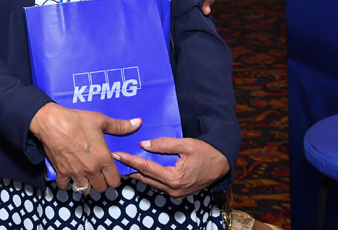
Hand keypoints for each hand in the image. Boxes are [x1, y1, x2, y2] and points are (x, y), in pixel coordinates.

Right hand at [28, 102, 140, 193]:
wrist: (51, 122)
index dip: (114, 177)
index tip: (110, 172)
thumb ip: (120, 125)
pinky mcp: (61, 172)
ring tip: (85, 176)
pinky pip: (66, 186)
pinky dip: (67, 184)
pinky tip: (69, 176)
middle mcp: (91, 169)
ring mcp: (76, 172)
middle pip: (101, 188)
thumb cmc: (76, 120)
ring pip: (85, 190)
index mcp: (103, 158)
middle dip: (101, 182)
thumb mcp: (100, 120)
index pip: (115, 181)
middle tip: (98, 173)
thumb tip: (138, 123)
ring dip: (86, 184)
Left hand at [112, 137, 228, 197]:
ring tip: (124, 162)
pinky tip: (141, 168)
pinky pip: (159, 184)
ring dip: (138, 172)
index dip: (130, 160)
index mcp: (174, 178)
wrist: (222, 164)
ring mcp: (176, 193)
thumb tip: (145, 144)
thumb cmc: (206, 152)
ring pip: (151, 182)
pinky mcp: (178, 192)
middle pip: (145, 177)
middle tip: (115, 158)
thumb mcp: (186, 144)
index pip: (146, 168)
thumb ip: (164, 144)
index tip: (117, 154)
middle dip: (130, 167)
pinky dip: (149, 175)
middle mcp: (173, 189)